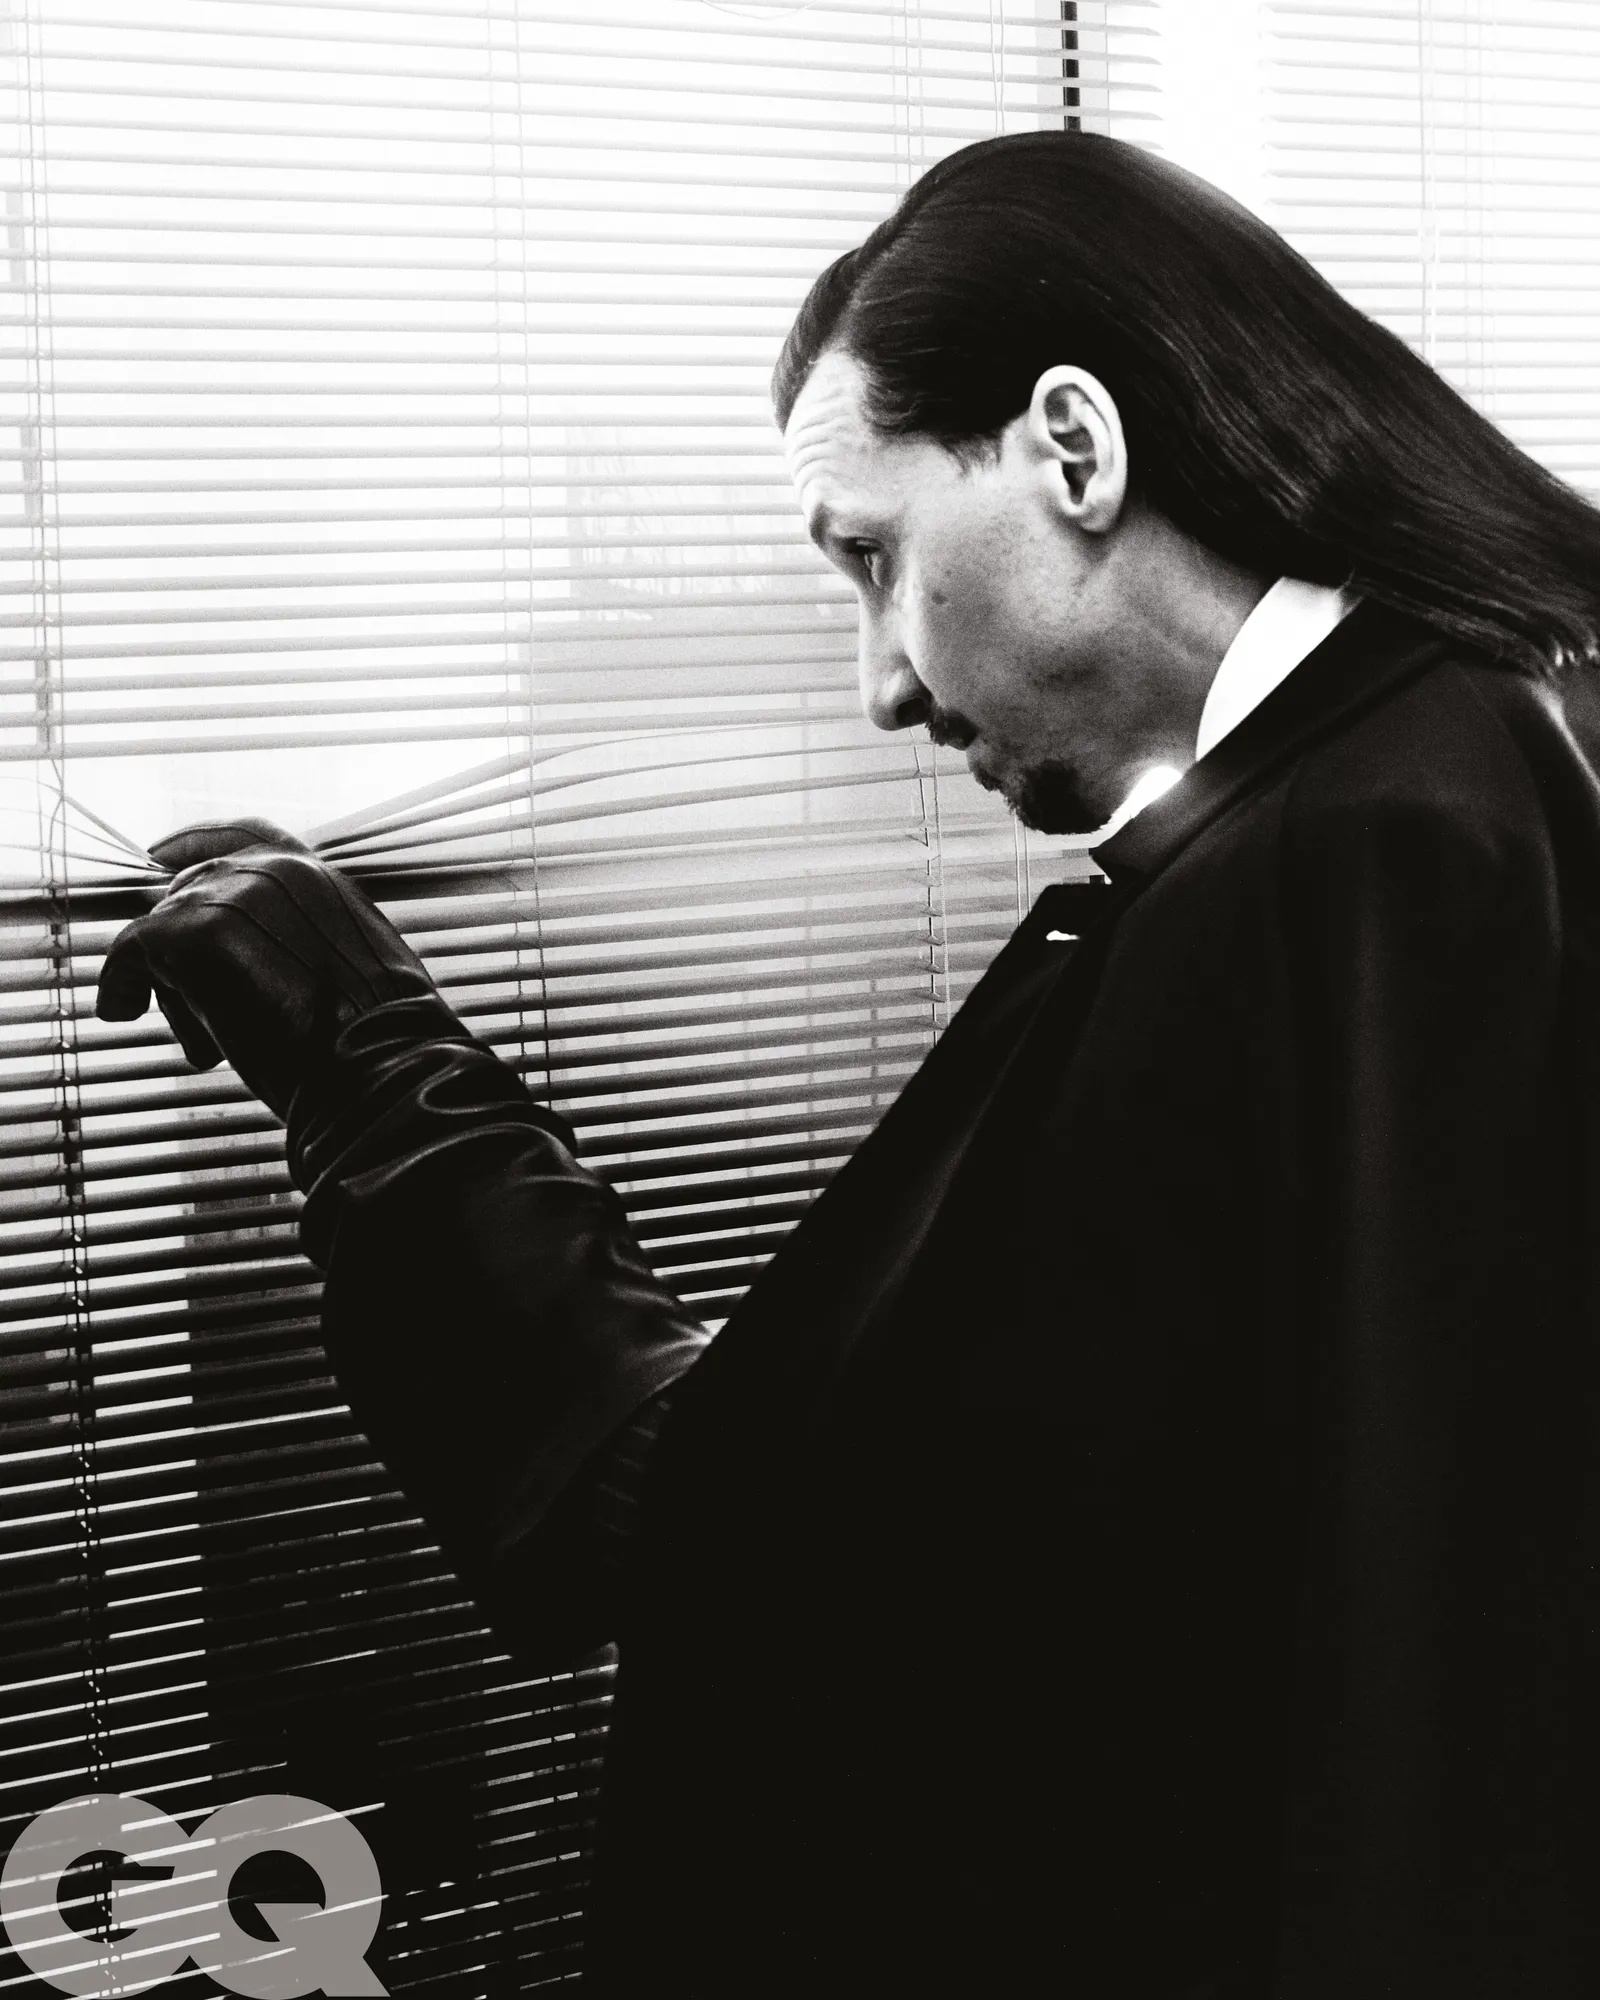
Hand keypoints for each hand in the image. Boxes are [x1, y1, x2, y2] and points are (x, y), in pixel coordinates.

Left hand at [96, 820, 437, 1117]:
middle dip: (181, 942)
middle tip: (184, 997)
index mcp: (318, 877)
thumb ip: (310, 941)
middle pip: (193, 888)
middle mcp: (273, 870)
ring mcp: (230, 896)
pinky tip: (123, 1011)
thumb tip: (266, 965)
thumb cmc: (377, 1039)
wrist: (377, 1063)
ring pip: (167, 930)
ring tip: (206, 1038)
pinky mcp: (193, 932)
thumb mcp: (357, 966)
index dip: (197, 843)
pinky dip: (122, 984)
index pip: (247, 837)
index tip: (161, 855)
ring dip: (176, 985)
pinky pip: (131, 951)